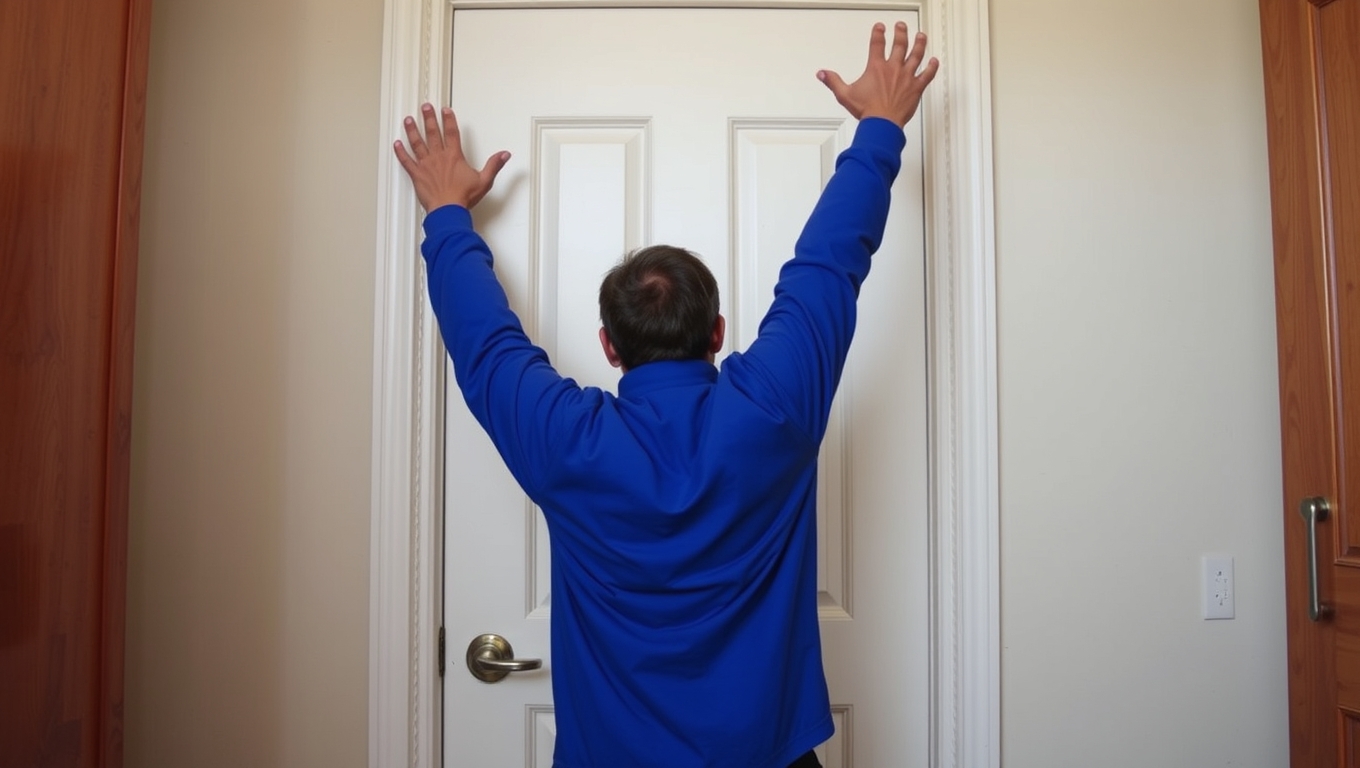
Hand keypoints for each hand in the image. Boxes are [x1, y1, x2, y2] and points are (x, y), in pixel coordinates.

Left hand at [393, 103, 509, 210]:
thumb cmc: (463, 197)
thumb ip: (494, 165)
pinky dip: (401, 152)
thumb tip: (504, 155)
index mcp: (454, 157)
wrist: (448, 210)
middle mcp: (439, 157)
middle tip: (425, 107)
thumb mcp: (484, 181)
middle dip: (429, 118)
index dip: (449, 120)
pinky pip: (407, 161)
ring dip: (412, 130)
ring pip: (417, 143)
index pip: (452, 133)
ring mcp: (426, 165)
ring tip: (408, 119)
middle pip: (433, 133)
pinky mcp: (417, 175)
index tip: (445, 110)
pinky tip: (396, 144)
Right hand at [818, 23, 939, 126]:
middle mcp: (893, 69)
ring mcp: (906, 77)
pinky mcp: (916, 88)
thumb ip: (833, 82)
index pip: (877, 44)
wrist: (882, 124)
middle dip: (901, 32)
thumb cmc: (867, 111)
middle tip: (901, 26)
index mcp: (876, 68)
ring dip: (919, 44)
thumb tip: (822, 74)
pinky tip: (935, 61)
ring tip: (921, 36)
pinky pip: (927, 74)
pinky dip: (932, 67)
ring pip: (916, 55)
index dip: (878, 33)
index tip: (880, 27)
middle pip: (899, 44)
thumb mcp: (845, 95)